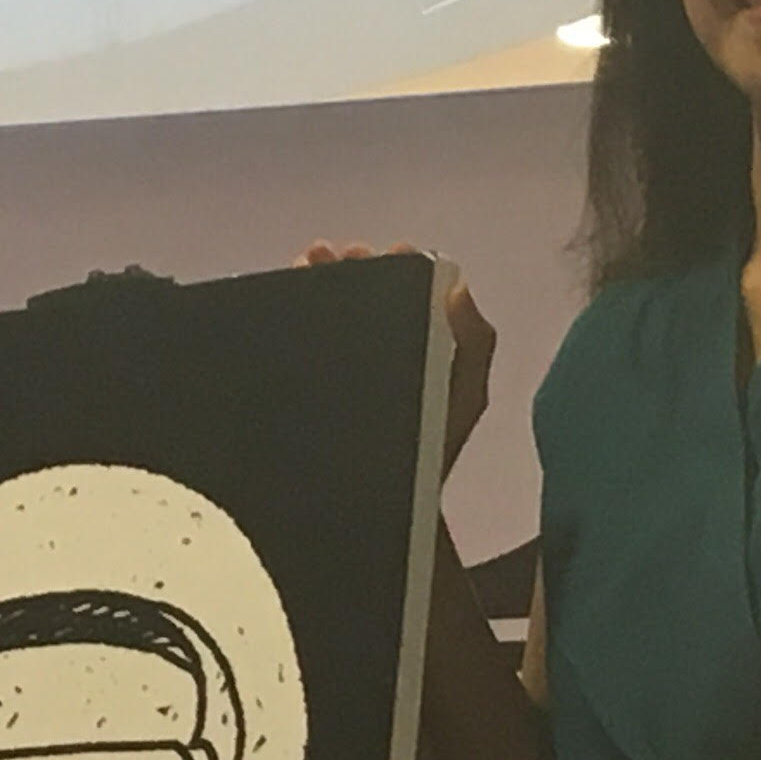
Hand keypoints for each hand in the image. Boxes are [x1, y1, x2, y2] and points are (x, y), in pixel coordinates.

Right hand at [306, 241, 498, 478]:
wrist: (389, 508)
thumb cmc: (432, 452)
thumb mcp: (464, 396)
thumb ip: (474, 342)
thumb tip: (458, 285)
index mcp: (415, 342)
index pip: (402, 291)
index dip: (394, 266)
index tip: (387, 251)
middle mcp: (378, 348)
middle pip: (358, 294)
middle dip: (347, 267)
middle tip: (338, 253)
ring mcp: (340, 368)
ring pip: (323, 313)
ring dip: (316, 282)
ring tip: (308, 262)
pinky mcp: (309, 389)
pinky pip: (296, 342)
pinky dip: (289, 314)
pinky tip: (286, 294)